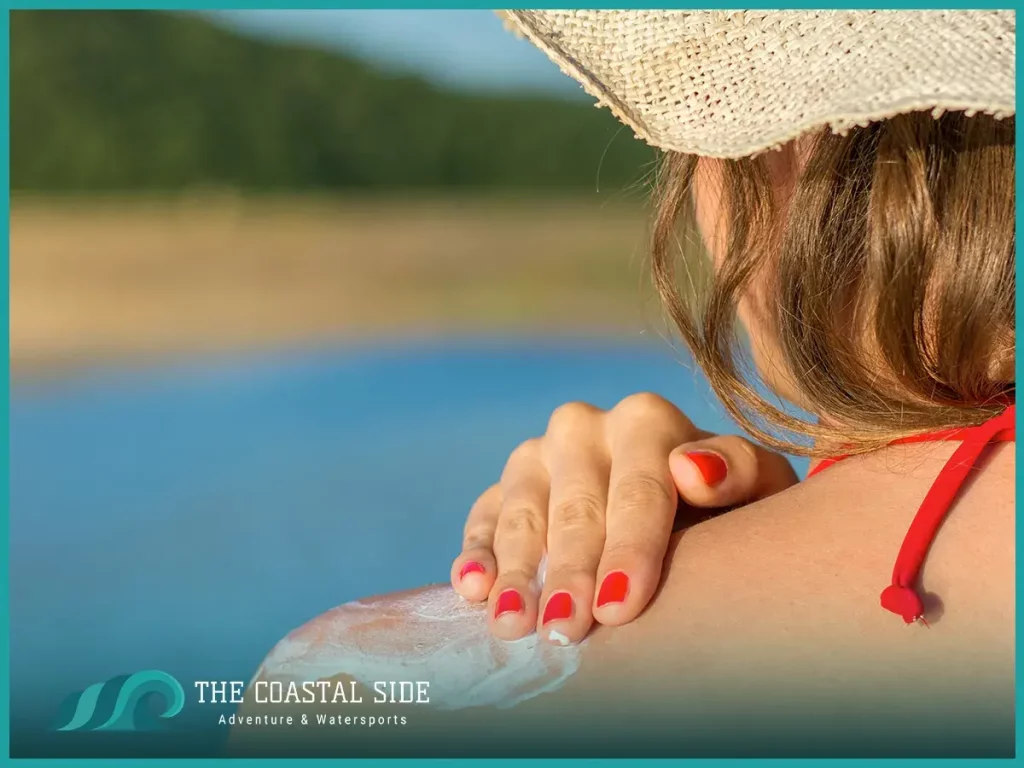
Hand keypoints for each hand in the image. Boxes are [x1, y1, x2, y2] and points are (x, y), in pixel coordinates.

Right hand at [449, 393, 797, 643]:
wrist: (682, 504)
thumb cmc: (726, 504)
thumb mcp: (755, 486)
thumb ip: (739, 470)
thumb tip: (694, 469)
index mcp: (646, 420)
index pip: (638, 489)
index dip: (630, 550)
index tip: (620, 608)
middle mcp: (583, 428)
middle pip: (576, 507)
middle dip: (570, 573)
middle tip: (565, 633)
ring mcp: (537, 455)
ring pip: (523, 513)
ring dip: (517, 571)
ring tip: (513, 624)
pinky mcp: (504, 486)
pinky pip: (483, 516)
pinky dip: (476, 553)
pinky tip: (473, 589)